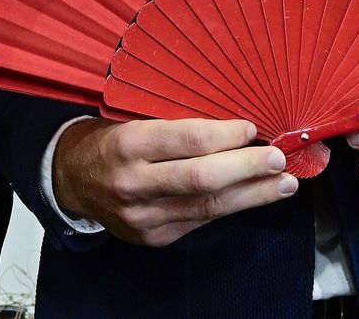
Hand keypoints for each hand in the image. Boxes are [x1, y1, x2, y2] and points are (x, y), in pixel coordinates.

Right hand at [52, 118, 296, 246]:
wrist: (73, 180)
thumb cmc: (111, 141)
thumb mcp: (133, 121)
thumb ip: (177, 128)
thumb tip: (235, 128)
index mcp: (128, 144)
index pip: (187, 140)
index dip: (225, 136)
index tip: (251, 128)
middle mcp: (134, 183)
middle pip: (202, 178)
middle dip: (247, 168)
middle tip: (279, 159)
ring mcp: (144, 216)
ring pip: (208, 207)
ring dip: (253, 195)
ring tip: (285, 184)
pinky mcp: (153, 237)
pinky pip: (199, 220)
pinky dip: (229, 207)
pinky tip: (252, 197)